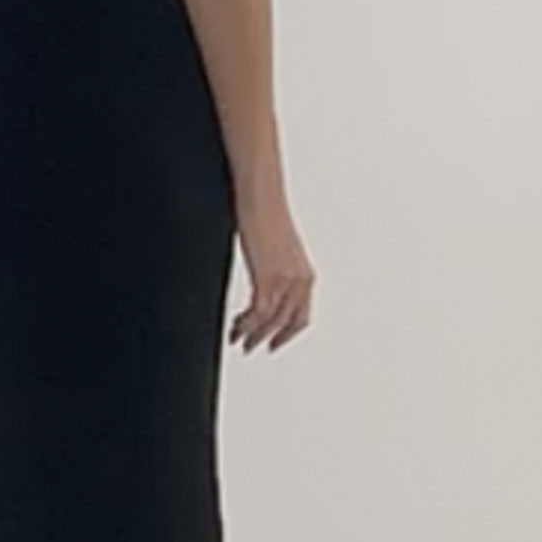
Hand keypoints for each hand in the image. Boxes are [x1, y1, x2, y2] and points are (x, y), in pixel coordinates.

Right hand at [233, 207, 315, 356]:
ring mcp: (285, 280)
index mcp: (305, 274)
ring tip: (239, 340)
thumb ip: (273, 269)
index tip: (274, 343)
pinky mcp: (268, 277)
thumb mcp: (274, 249)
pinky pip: (258, 312)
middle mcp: (300, 280)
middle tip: (251, 347)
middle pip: (287, 322)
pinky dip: (246, 324)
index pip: (301, 315)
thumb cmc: (265, 212)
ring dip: (253, 334)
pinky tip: (236, 327)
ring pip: (272, 321)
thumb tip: (262, 280)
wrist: (261, 195)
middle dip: (267, 338)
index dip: (287, 333)